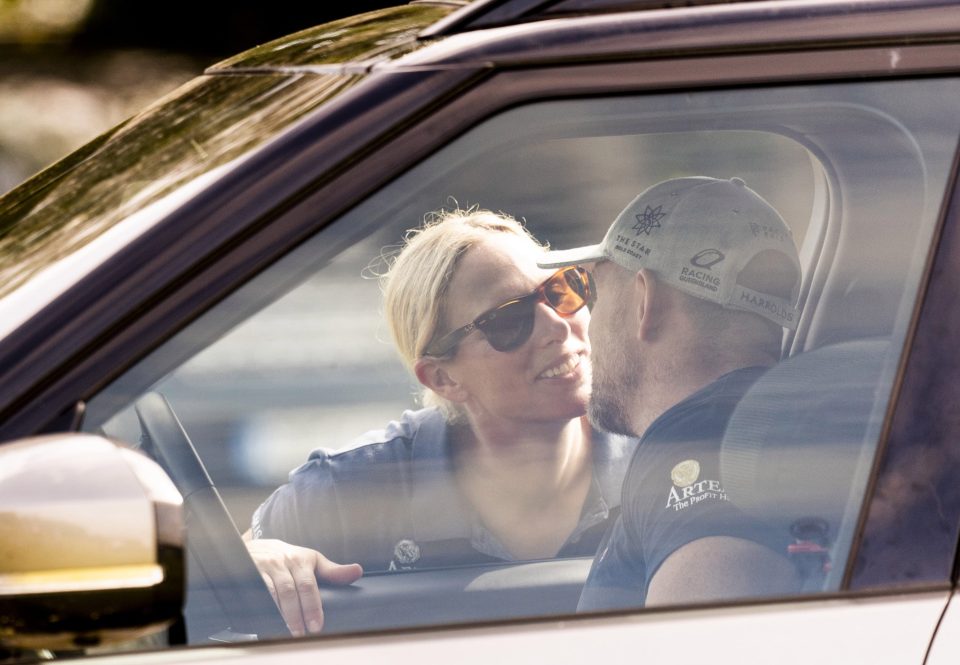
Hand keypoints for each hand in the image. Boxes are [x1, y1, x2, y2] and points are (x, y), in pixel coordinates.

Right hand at [245, 538, 362, 634]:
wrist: (257, 546)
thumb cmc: (290, 558)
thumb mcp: (312, 561)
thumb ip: (333, 571)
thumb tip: (358, 571)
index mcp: (301, 560)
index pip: (308, 584)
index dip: (313, 606)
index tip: (317, 625)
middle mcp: (282, 562)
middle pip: (290, 590)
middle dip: (297, 614)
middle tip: (303, 633)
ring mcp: (263, 567)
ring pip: (272, 592)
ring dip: (280, 613)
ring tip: (288, 630)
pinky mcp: (247, 573)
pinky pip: (254, 591)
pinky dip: (261, 605)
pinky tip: (266, 618)